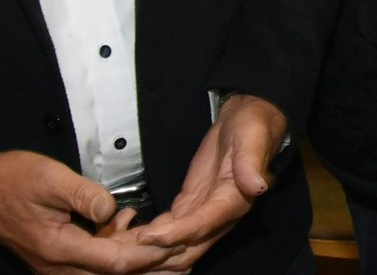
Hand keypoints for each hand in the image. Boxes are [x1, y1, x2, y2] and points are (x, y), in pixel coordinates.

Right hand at [0, 141, 180, 273]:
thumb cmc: (8, 180)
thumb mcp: (50, 178)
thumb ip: (85, 195)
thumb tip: (113, 210)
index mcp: (58, 248)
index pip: (116, 262)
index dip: (149, 254)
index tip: (176, 244)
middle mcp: (57, 266)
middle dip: (149, 264)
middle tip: (181, 250)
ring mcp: (54, 265)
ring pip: (103, 272)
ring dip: (132, 256)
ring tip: (162, 236)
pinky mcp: (54, 258)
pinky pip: (91, 262)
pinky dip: (114, 247)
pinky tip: (126, 222)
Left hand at [132, 93, 287, 269]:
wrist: (247, 122)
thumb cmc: (252, 127)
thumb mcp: (253, 139)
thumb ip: (251, 163)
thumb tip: (257, 185)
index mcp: (234, 201)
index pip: (202, 225)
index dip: (175, 234)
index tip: (148, 236)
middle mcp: (219, 216)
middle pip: (186, 249)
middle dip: (157, 254)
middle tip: (124, 251)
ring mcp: (202, 215)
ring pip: (174, 247)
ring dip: (149, 252)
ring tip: (118, 248)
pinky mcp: (189, 208)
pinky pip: (168, 232)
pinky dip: (149, 239)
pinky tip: (127, 238)